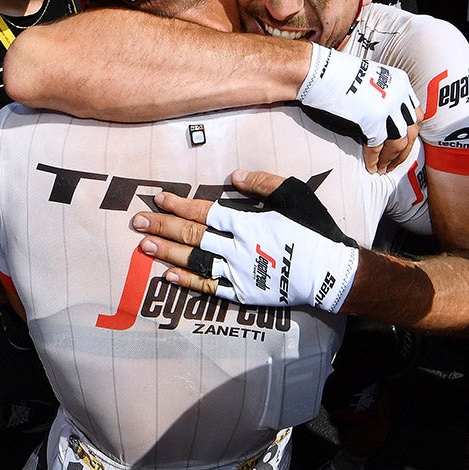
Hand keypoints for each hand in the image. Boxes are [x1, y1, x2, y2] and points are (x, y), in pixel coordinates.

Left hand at [133, 170, 359, 312]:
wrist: (331, 272)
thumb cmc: (314, 229)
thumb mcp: (293, 195)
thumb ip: (262, 184)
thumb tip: (232, 176)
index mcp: (247, 223)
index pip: (205, 211)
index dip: (180, 204)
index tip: (158, 198)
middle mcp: (237, 248)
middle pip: (193, 235)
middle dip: (163, 226)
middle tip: (137, 221)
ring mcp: (238, 273)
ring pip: (195, 261)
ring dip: (168, 252)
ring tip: (144, 245)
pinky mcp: (244, 293)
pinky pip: (210, 288)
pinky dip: (188, 282)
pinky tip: (168, 275)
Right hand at [296, 43, 418, 172]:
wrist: (319, 71)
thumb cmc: (337, 74)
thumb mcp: (371, 81)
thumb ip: (382, 97)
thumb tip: (382, 120)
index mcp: (401, 82)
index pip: (414, 114)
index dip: (409, 133)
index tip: (402, 145)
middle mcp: (400, 94)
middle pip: (411, 130)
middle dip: (404, 151)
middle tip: (393, 163)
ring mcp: (389, 108)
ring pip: (399, 142)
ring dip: (391, 159)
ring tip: (382, 169)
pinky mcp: (375, 120)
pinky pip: (378, 147)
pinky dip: (374, 160)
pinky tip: (370, 167)